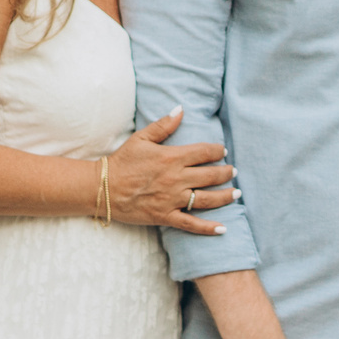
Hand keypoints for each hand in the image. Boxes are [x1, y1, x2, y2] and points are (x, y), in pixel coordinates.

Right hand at [107, 108, 235, 234]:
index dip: (218, 151)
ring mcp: (172, 200)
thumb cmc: (122, 161)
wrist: (103, 188)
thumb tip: (180, 110)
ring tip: (236, 193)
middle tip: (233, 171)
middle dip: (226, 173)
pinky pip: (191, 224)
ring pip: (207, 199)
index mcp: (172, 158)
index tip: (222, 152)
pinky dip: (208, 228)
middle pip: (211, 176)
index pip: (205, 152)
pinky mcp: (166, 216)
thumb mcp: (141, 138)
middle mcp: (176, 179)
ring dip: (225, 196)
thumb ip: (163, 125)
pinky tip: (223, 228)